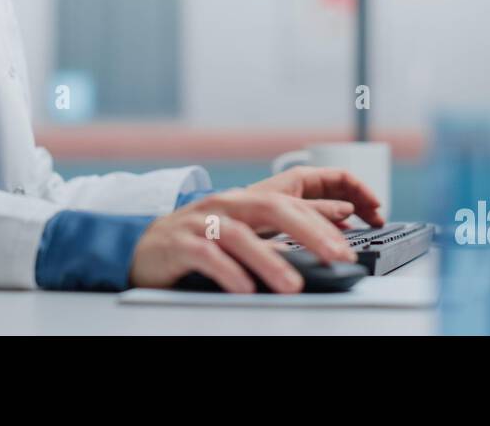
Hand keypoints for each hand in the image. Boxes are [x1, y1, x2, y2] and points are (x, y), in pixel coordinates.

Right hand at [128, 188, 357, 292]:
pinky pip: (207, 255)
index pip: (290, 204)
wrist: (143, 248)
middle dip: (309, 232)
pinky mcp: (178, 245)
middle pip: (272, 208)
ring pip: (240, 235)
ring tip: (292, 285)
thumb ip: (277, 238)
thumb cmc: (198, 241)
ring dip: (269, 260)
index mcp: (244, 201)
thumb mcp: (241, 235)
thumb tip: (324, 244)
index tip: (346, 248)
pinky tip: (245, 288)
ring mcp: (200, 223)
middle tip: (335, 257)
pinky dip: (228, 271)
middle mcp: (225, 205)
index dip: (322, 222)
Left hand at [246, 166, 384, 228]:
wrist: (216, 225)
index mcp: (301, 178)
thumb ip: (317, 210)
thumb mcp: (285, 209)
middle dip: (362, 204)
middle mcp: (300, 187)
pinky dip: (337, 224)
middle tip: (378, 221)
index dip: (362, 191)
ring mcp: (297, 201)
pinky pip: (322, 217)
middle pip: (342, 191)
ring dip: (353, 215)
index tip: (376, 207)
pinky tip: (343, 234)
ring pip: (334, 204)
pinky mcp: (290, 217)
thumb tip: (347, 210)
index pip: (342, 177)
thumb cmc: (244, 210)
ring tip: (367, 229)